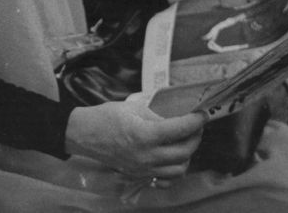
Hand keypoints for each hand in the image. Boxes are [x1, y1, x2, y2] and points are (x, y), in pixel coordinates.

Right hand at [65, 93, 204, 178]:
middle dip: (196, 137)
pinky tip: (173, 159)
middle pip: (184, 152)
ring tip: (185, 141)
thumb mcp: (133, 108)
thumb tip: (175, 119)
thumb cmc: (106, 117)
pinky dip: (175, 171)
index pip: (180, 129)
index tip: (202, 113)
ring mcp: (144, 168)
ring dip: (188, 155)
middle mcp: (147, 155)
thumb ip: (156, 116)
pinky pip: (166, 179)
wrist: (85, 134)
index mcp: (145, 134)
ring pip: (180, 169)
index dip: (195, 120)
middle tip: (196, 126)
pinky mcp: (140, 175)